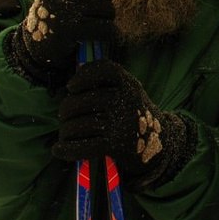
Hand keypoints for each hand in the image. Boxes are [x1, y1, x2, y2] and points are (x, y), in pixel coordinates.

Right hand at [8, 0, 125, 87]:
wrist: (41, 37)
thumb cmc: (66, 3)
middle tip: (91, 4)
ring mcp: (62, 7)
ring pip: (108, 8)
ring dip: (107, 16)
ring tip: (91, 19)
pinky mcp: (69, 29)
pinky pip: (106, 27)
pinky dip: (109, 33)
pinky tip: (99, 34)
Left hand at [53, 59, 195, 187]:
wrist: (160, 145)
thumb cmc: (136, 117)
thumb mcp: (131, 94)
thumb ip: (109, 86)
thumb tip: (71, 87)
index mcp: (129, 84)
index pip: (103, 69)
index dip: (83, 76)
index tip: (71, 87)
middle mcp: (125, 100)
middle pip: (81, 100)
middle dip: (66, 110)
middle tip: (65, 117)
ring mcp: (121, 122)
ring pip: (78, 125)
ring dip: (66, 131)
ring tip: (66, 134)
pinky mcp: (117, 145)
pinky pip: (83, 146)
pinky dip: (66, 149)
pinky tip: (58, 149)